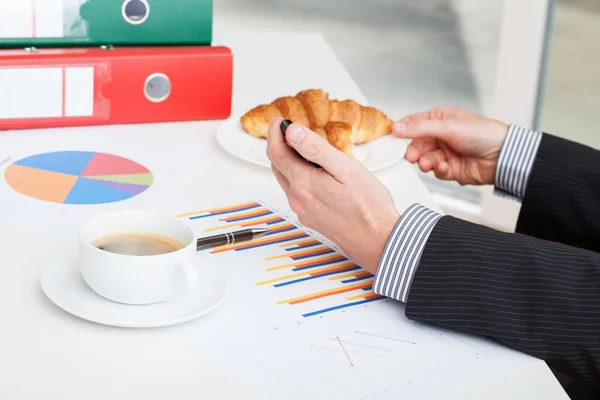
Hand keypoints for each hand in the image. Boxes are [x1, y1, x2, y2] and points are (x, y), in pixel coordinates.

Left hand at [266, 116, 399, 273]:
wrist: (379, 241)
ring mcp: (303, 211)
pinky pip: (297, 193)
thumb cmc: (369, 205)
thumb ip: (315, 149)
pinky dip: (299, 177)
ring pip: (286, 180)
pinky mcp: (311, 219)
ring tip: (306, 149)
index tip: (280, 119)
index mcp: (303, 183)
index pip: (276, 152)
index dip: (275, 132)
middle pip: (278, 166)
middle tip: (291, 130)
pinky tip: (317, 174)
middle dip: (280, 145)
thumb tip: (292, 132)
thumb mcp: (345, 168)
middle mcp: (297, 199)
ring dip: (290, 162)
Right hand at [394, 106, 508, 185]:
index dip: (402, 131)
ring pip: (425, 159)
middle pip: (417, 144)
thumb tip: (396, 127)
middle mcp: (441, 135)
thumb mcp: (448, 127)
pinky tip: (447, 167)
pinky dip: (439, 170)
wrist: (503, 156)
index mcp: (440, 119)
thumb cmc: (483, 134)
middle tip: (413, 157)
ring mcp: (445, 152)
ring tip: (431, 164)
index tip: (392, 138)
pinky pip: (436, 171)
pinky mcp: (450, 168)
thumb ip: (420, 128)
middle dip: (415, 152)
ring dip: (427, 162)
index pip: (414, 123)